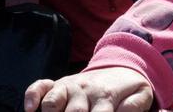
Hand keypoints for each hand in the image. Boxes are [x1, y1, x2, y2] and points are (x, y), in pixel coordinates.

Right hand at [24, 67, 152, 111]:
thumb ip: (134, 107)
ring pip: (53, 101)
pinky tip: (30, 109)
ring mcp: (69, 86)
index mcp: (106, 97)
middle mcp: (85, 91)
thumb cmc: (129, 88)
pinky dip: (32, 96)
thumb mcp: (141, 95)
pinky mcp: (58, 83)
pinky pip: (39, 87)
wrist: (121, 65)